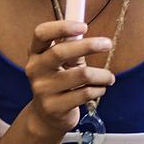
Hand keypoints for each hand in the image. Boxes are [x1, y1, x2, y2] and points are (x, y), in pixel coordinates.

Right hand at [25, 20, 114, 135]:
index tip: (83, 26)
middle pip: (60, 52)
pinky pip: (85, 93)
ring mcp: (42, 90)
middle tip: (107, 43)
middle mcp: (35, 70)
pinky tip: (99, 90)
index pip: (41, 33)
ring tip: (108, 77)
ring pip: (81, 75)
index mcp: (35, 54)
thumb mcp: (62, 63)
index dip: (62, 27)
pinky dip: (99, 90)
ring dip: (102, 75)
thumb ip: (72, 49)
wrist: (46, 117)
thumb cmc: (59, 83)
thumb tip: (89, 33)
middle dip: (88, 45)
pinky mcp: (53, 107)